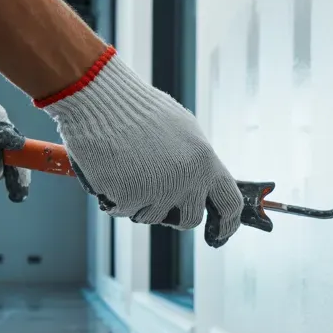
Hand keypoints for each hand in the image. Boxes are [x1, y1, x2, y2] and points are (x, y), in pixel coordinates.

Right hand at [37, 48, 243, 246]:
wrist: (102, 98)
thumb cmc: (139, 110)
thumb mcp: (184, 132)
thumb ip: (198, 163)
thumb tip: (206, 190)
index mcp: (206, 161)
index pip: (230, 203)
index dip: (227, 224)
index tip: (219, 234)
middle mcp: (188, 179)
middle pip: (190, 219)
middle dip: (174, 216)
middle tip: (155, 195)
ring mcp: (159, 191)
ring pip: (153, 217)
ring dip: (140, 203)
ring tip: (128, 169)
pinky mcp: (130, 197)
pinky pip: (125, 211)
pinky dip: (116, 197)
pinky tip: (112, 171)